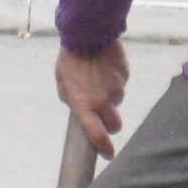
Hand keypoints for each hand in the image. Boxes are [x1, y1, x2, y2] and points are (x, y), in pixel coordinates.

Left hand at [57, 40, 127, 158]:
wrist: (88, 33)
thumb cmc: (70, 59)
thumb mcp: (63, 82)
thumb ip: (72, 99)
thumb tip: (80, 109)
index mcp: (83, 104)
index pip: (97, 135)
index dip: (104, 148)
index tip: (108, 154)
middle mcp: (102, 100)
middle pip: (115, 124)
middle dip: (110, 123)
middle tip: (103, 114)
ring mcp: (116, 88)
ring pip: (117, 100)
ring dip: (110, 95)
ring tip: (97, 77)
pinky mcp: (124, 75)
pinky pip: (121, 82)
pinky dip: (114, 79)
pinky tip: (104, 67)